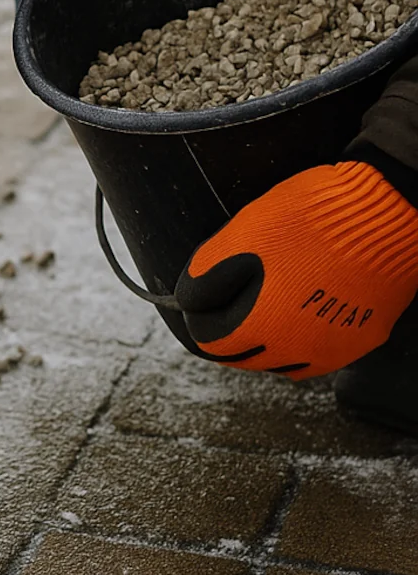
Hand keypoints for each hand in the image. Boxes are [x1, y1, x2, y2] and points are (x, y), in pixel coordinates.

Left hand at [175, 161, 417, 379]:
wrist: (388, 211)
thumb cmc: (310, 218)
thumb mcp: (241, 235)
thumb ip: (205, 274)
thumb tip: (187, 299)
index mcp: (257, 327)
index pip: (208, 339)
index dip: (199, 314)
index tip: (202, 296)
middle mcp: (292, 350)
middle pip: (241, 356)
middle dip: (228, 332)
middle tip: (227, 303)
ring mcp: (330, 350)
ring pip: (278, 363)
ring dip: (263, 344)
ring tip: (262, 312)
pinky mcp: (360, 341)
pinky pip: (317, 357)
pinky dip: (299, 345)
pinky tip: (298, 319)